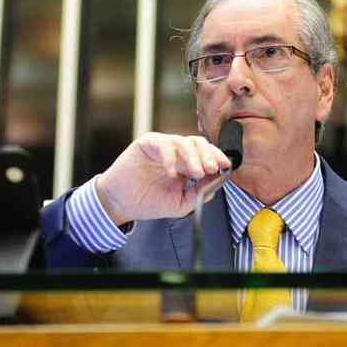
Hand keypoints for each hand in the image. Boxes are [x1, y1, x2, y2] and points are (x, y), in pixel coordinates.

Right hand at [95, 133, 231, 224]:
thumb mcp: (181, 202)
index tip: (225, 166)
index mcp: (187, 163)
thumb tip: (218, 180)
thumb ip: (200, 192)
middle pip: (199, 143)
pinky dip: (170, 158)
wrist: (121, 204)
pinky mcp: (147, 143)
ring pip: (184, 142)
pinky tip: (171, 173)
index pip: (207, 154)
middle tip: (212, 168)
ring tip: (196, 173)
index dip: (218, 157)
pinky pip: (163, 144)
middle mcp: (176, 151)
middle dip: (209, 155)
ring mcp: (162, 145)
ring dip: (193, 157)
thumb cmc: (149, 202)